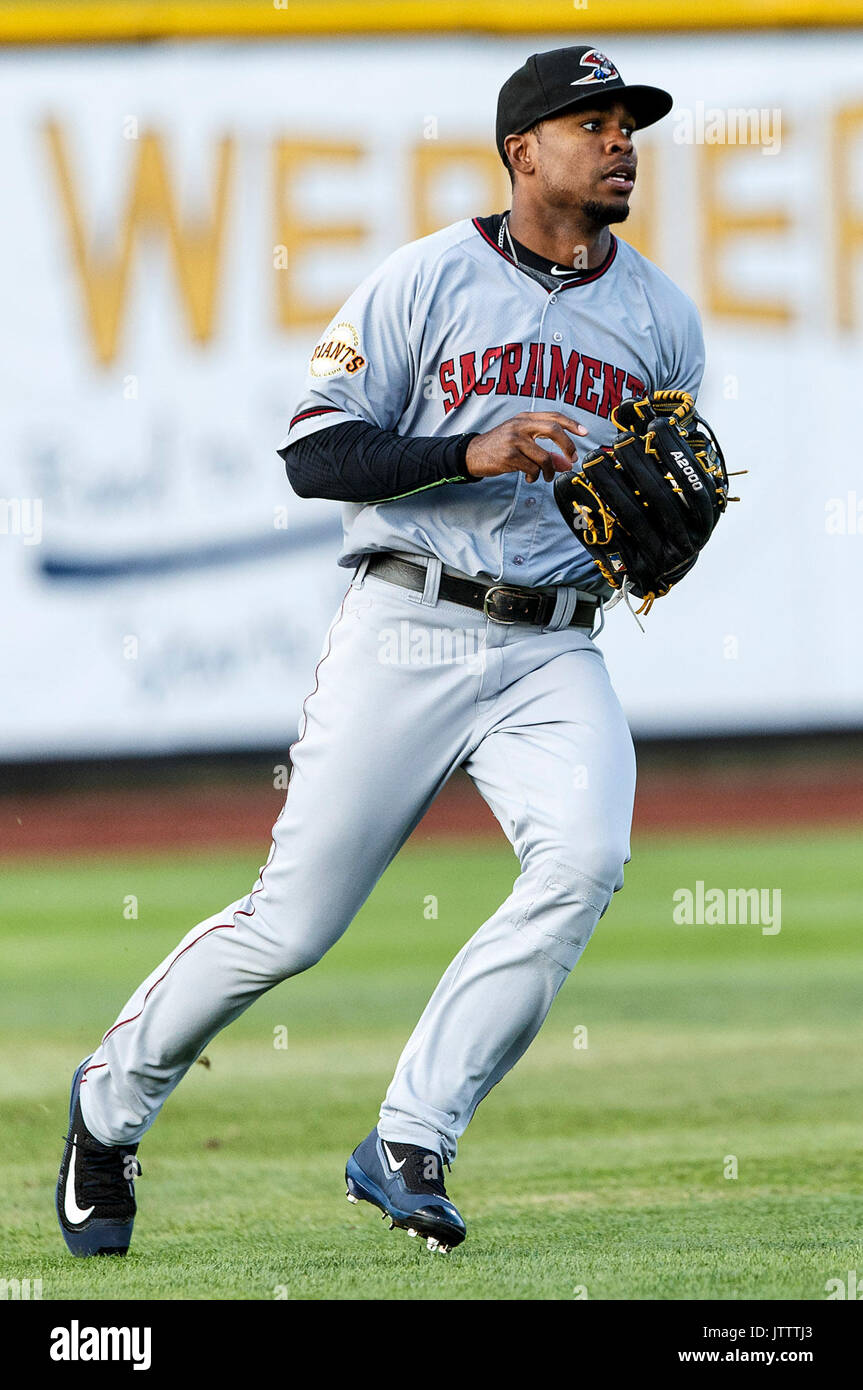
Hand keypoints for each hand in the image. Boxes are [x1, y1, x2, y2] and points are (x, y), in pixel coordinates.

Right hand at [464, 411, 587, 483]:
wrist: (472, 454)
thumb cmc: (498, 447)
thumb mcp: (522, 443)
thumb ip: (545, 450)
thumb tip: (567, 463)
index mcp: (525, 418)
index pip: (554, 416)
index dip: (572, 424)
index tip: (584, 432)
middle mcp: (520, 425)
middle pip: (553, 430)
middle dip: (567, 446)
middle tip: (571, 459)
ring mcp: (514, 440)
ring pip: (544, 456)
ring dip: (549, 470)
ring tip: (545, 476)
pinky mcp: (509, 456)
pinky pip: (532, 468)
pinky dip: (534, 476)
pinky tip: (529, 477)